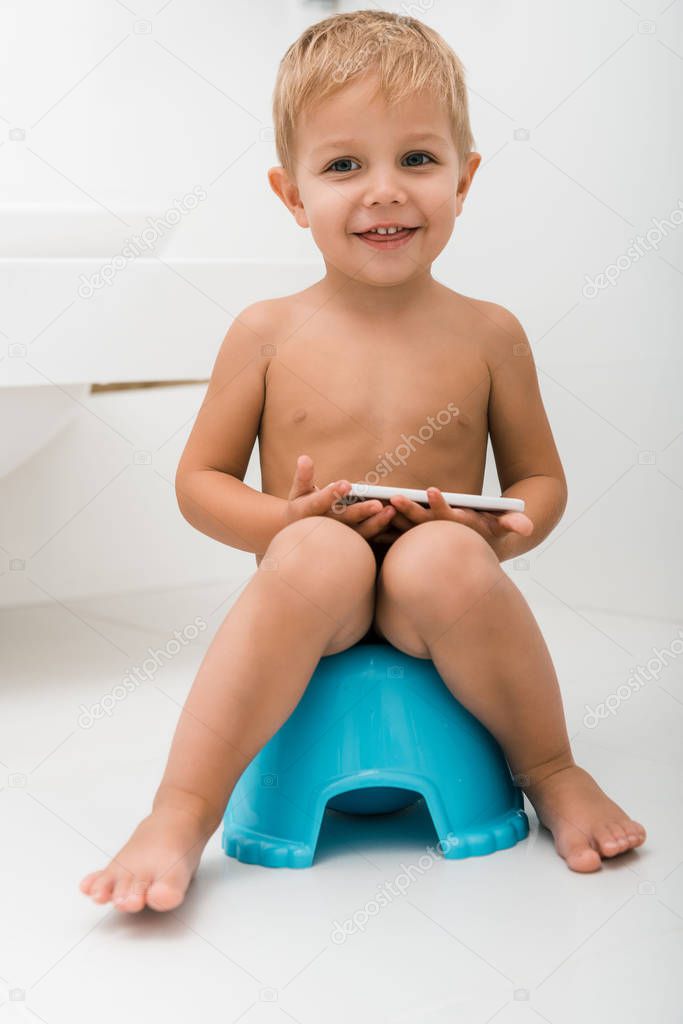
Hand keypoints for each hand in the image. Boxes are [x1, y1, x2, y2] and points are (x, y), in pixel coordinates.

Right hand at [285, 455, 397, 541]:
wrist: (300, 535)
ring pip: (357, 532)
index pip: (319, 503)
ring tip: (391, 511)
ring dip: (375, 523)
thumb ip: (303, 476)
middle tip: (377, 504)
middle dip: (360, 512)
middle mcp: (321, 527)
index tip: (346, 484)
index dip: (332, 494)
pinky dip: (378, 530)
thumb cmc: (302, 506)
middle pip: (342, 519)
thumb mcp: (298, 491)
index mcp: (306, 512)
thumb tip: (305, 458)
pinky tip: (392, 519)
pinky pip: (365, 538)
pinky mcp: (348, 543)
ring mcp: (336, 537)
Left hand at [386, 487, 533, 553]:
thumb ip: (513, 523)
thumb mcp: (501, 529)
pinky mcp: (407, 542)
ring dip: (389, 519)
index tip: (432, 491)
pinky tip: (362, 518)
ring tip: (376, 502)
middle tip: (397, 497)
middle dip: (410, 510)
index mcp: (456, 529)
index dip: (441, 504)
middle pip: (421, 523)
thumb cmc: (484, 535)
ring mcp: (421, 540)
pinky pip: (389, 536)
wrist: (467, 563)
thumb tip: (527, 527)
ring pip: (402, 529)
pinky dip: (376, 529)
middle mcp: (437, 536)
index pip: (449, 517)